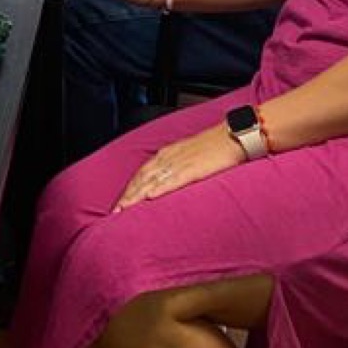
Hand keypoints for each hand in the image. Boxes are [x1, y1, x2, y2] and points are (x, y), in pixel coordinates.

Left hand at [115, 123, 243, 209]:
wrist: (233, 135)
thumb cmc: (214, 146)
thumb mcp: (189, 154)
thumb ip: (176, 166)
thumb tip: (166, 181)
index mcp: (167, 153)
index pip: (142, 172)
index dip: (129, 188)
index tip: (119, 203)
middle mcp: (169, 157)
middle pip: (142, 178)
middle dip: (127, 195)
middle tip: (115, 212)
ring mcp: (180, 162)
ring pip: (152, 180)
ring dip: (136, 195)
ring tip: (125, 209)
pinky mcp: (194, 169)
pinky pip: (173, 180)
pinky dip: (160, 188)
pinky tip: (150, 197)